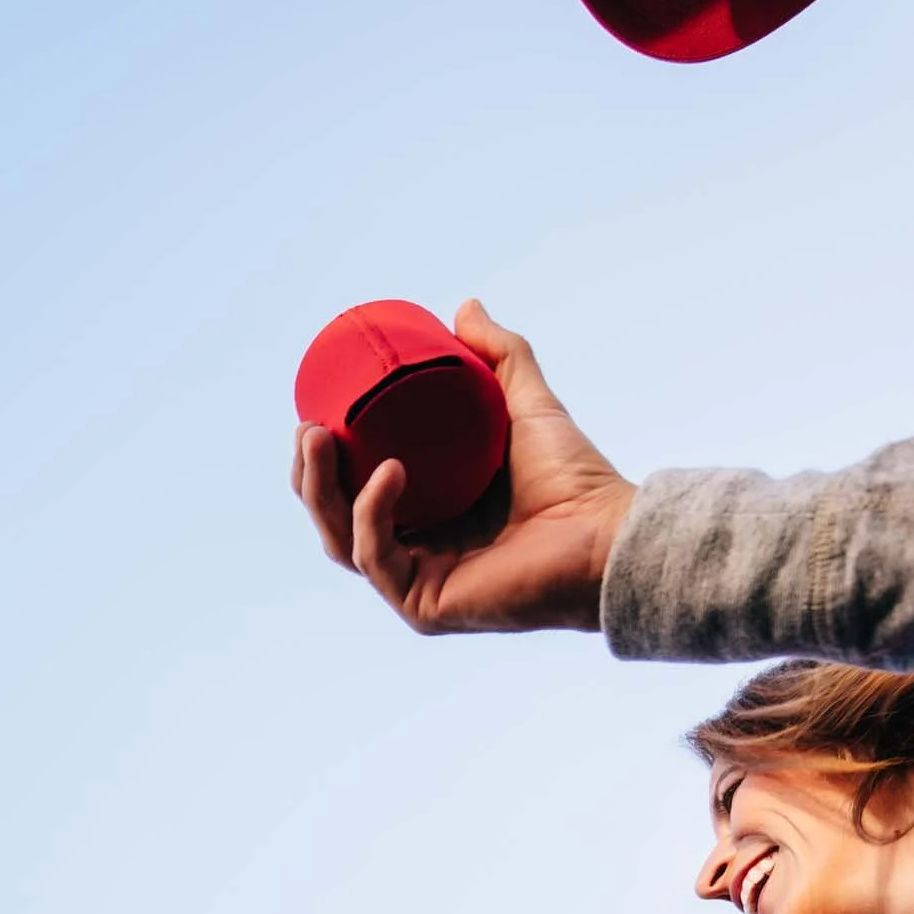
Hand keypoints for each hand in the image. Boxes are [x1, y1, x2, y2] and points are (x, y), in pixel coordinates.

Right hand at [293, 301, 635, 634]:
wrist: (604, 531)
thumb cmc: (576, 478)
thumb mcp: (526, 401)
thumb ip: (499, 355)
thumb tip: (463, 307)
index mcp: (431, 514)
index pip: (356, 491)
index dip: (324, 459)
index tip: (312, 411)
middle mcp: (419, 552)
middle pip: (335, 518)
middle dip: (309, 476)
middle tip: (308, 427)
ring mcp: (418, 582)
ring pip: (341, 541)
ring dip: (320, 492)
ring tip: (318, 439)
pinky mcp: (425, 605)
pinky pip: (377, 558)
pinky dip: (373, 513)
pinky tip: (390, 471)